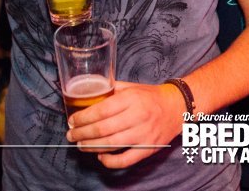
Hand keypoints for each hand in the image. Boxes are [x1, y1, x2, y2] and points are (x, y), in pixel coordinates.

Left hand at [66, 80, 185, 168]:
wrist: (178, 106)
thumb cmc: (151, 96)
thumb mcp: (132, 87)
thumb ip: (111, 90)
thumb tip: (89, 93)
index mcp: (132, 99)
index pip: (101, 110)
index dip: (83, 118)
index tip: (72, 120)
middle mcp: (137, 116)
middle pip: (102, 129)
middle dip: (81, 134)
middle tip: (71, 135)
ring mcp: (143, 134)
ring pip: (111, 145)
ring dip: (90, 147)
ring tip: (80, 145)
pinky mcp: (148, 148)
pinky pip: (125, 160)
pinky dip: (109, 161)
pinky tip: (100, 157)